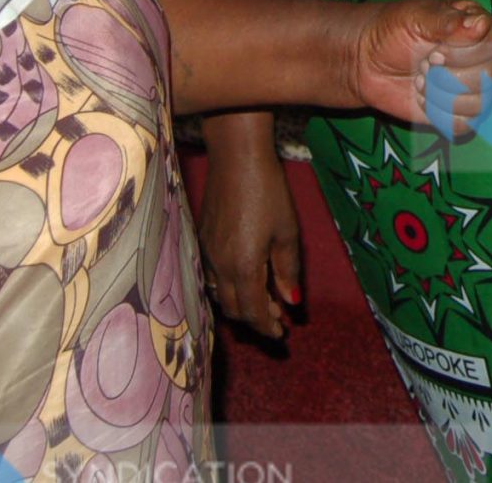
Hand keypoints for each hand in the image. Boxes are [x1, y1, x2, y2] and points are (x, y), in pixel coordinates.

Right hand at [198, 140, 302, 338]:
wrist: (235, 158)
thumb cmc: (267, 191)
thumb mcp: (287, 231)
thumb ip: (287, 270)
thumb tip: (290, 301)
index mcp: (242, 267)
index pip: (252, 312)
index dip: (267, 326)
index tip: (282, 333)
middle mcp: (218, 266)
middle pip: (233, 308)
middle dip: (255, 319)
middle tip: (277, 317)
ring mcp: (206, 253)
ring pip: (219, 294)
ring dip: (240, 304)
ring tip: (264, 300)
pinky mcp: (201, 240)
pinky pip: (211, 277)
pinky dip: (227, 288)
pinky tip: (242, 278)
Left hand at [344, 0, 491, 131]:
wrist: (366, 60)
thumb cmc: (392, 30)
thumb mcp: (416, 18)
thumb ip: (448, 22)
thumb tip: (481, 25)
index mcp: (480, 26)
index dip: (461, 55)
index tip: (432, 52)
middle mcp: (483, 57)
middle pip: (487, 81)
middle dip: (445, 77)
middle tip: (423, 65)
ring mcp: (473, 86)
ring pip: (478, 106)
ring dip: (439, 96)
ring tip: (420, 80)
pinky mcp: (458, 112)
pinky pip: (463, 125)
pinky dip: (438, 114)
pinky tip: (422, 98)